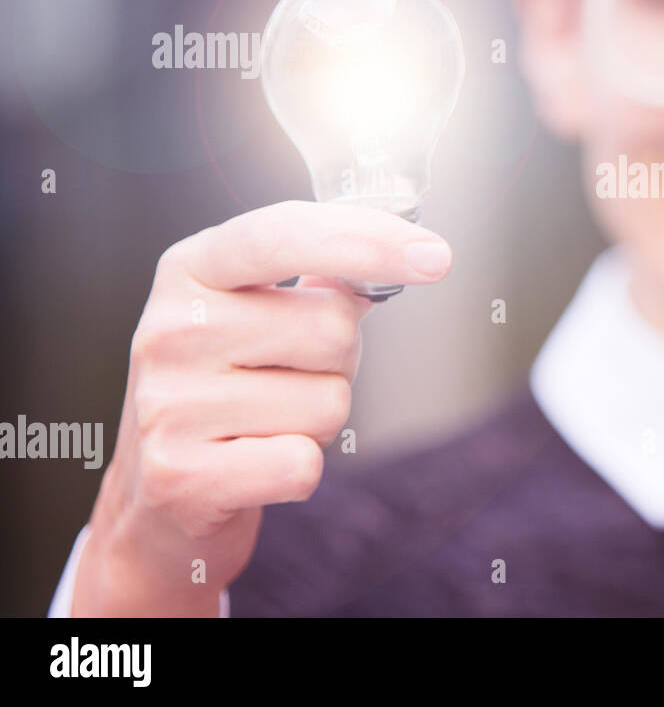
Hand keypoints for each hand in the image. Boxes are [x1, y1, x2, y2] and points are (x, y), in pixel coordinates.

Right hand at [70, 200, 452, 615]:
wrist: (162, 494)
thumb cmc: (228, 387)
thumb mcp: (254, 312)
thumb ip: (323, 277)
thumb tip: (407, 252)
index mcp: (191, 269)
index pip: (284, 234)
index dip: (368, 241)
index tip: (436, 256)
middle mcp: (170, 328)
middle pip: (333, 329)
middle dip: (338, 361)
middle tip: (286, 378)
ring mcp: (168, 403)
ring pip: (328, 403)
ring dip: (317, 420)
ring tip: (263, 423)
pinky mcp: (181, 476)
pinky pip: (302, 464)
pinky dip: (299, 470)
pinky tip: (253, 465)